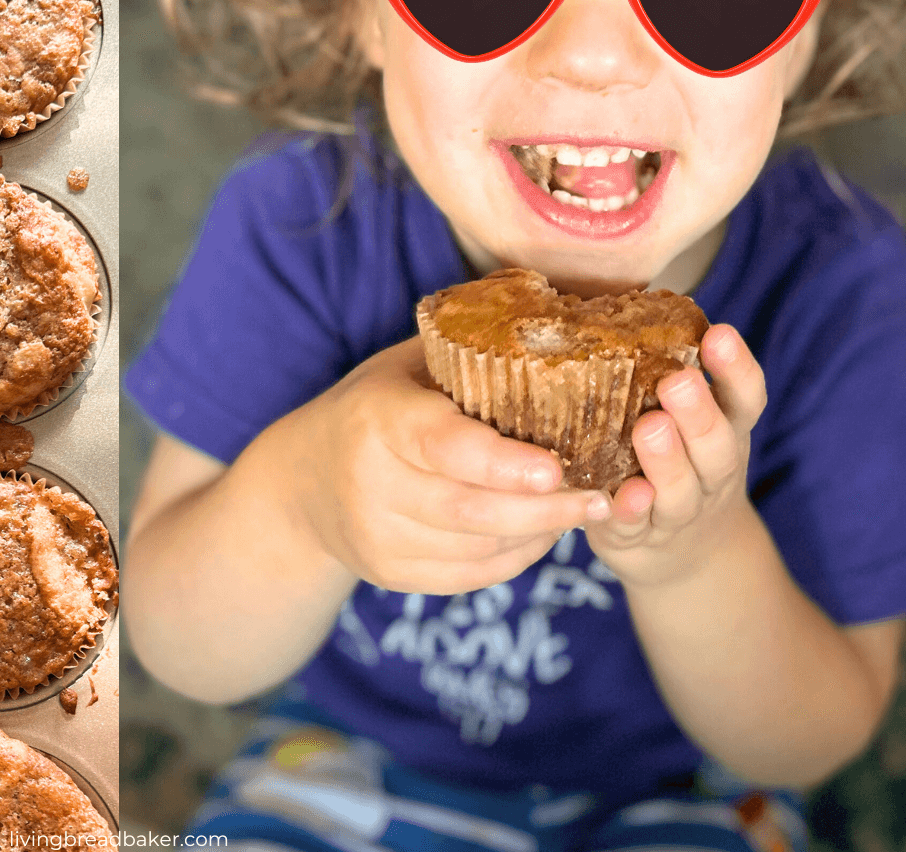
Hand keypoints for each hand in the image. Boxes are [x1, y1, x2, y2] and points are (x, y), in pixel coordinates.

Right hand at [275, 335, 611, 594]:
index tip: (558, 469)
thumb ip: (468, 358)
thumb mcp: (405, 368)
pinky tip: (540, 533)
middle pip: (470, 510)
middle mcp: (370, 482)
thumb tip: (564, 331)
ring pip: (477, 548)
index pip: (444, 445)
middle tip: (601, 498)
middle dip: (545, 510)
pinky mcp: (389, 572)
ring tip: (582, 509)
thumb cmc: (375, 409)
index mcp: (378, 418)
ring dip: (538, 533)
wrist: (304, 480)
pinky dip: (515, 557)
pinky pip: (469, 575)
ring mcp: (376, 536)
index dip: (503, 463)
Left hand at [586, 325, 766, 586]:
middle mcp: (710, 472)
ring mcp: (678, 511)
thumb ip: (669, 377)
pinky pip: (637, 528)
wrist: (685, 559)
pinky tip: (623, 497)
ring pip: (680, 490)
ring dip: (667, 461)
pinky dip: (632, 514)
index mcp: (725, 432)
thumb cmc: (678, 465)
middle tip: (677, 382)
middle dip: (699, 413)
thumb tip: (621, 306)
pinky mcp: (639, 540)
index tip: (719, 334)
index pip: (744, 399)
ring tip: (650, 428)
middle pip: (717, 445)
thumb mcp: (692, 424)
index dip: (736, 369)